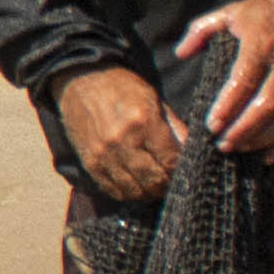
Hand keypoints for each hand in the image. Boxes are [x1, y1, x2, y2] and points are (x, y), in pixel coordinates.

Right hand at [56, 68, 182, 203]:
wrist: (81, 81)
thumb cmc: (122, 88)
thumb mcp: (154, 99)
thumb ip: (174, 126)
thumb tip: (192, 150)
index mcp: (143, 120)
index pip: (170, 160)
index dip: (181, 169)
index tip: (184, 169)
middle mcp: (122, 140)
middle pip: (153, 179)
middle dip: (167, 185)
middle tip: (172, 182)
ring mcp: (103, 154)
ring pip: (134, 190)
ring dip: (149, 192)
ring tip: (155, 186)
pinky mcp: (90, 162)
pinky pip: (113, 190)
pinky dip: (128, 192)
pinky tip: (135, 185)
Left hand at [174, 0, 273, 162]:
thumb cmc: (269, 11)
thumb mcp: (233, 11)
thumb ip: (201, 30)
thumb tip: (180, 52)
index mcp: (260, 44)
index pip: (244, 80)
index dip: (228, 106)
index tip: (212, 125)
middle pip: (266, 105)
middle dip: (243, 129)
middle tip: (222, 144)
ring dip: (264, 139)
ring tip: (241, 150)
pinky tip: (270, 155)